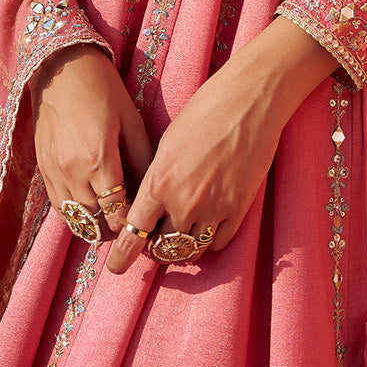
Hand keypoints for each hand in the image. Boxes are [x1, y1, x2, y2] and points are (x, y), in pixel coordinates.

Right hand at [31, 44, 153, 237]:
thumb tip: (154, 187)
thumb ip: (142, 157)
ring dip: (93, 226)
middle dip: (114, 229)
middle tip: (131, 226)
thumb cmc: (103, 88)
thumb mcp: (131, 119)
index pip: (116, 211)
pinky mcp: (42, 169)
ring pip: (74, 220)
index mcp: (99, 159)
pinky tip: (91, 209)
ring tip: (112, 222)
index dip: (131, 223)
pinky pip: (59, 207)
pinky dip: (75, 215)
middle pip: (95, 222)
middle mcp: (72, 172)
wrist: (62, 68)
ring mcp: (54, 173)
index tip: (144, 224)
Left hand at [107, 17, 336, 272]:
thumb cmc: (206, 110)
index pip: (133, 234)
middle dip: (156, 247)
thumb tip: (152, 203)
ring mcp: (214, 208)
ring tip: (183, 234)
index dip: (122, 256)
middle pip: (163, 247)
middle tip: (157, 240)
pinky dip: (211, 240)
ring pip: (192, 250)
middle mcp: (184, 202)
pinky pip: (219, 242)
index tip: (116, 266)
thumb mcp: (168, 142)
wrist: (250, 100)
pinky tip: (208, 227)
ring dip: (184, 246)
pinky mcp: (239, 209)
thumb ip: (157, 178)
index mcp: (159, 182)